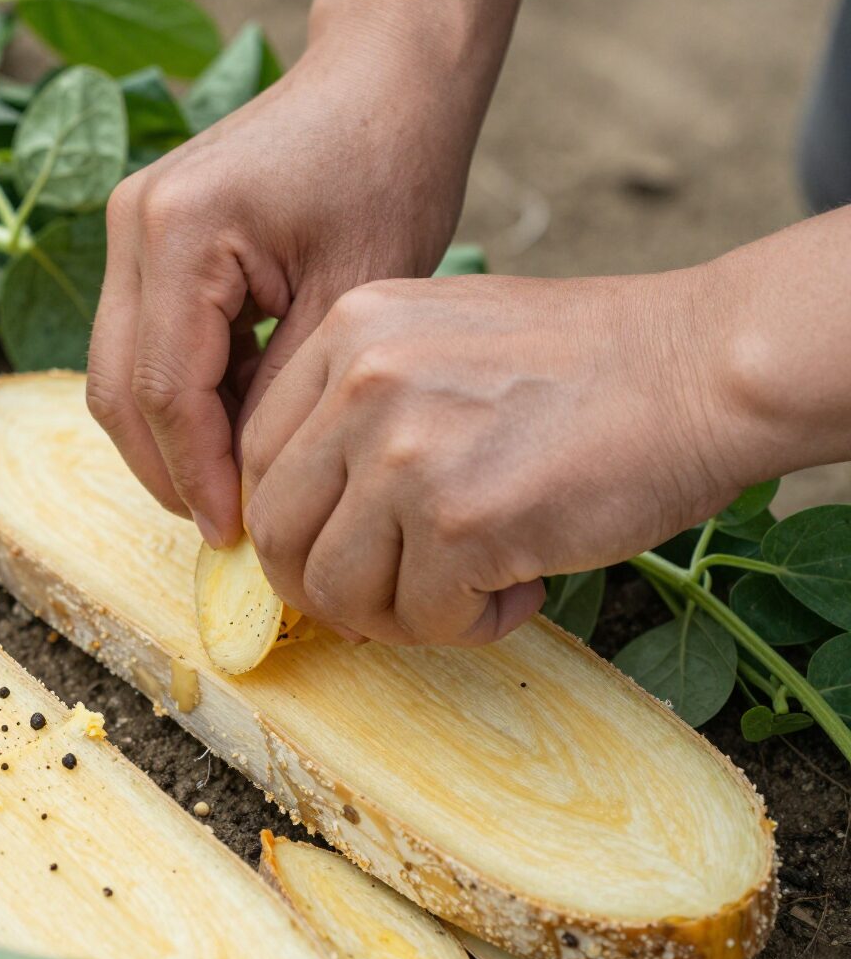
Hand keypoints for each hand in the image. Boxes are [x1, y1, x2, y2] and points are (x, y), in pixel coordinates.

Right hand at [85, 23, 481, 548]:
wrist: (383, 74)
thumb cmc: (389, 164)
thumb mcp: (353, 296)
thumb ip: (284, 395)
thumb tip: (247, 488)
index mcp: (178, 231)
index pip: (161, 391)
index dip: (197, 476)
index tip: (238, 537)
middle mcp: (131, 224)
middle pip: (114, 388)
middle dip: (168, 469)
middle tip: (230, 527)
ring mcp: (130, 225)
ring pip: (118, 370)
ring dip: (172, 435)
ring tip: (242, 481)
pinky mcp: (147, 234)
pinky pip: (145, 339)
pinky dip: (185, 392)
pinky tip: (243, 419)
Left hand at [240, 271, 749, 645]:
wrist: (703, 368)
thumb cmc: (583, 365)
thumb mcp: (440, 339)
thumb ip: (360, 408)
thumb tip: (308, 518)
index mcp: (347, 331)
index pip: (255, 458)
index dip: (291, 524)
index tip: (334, 553)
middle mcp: (361, 384)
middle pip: (277, 532)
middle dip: (329, 587)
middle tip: (393, 596)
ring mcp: (404, 452)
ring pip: (335, 589)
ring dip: (397, 616)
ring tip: (468, 592)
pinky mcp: (460, 521)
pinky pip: (420, 618)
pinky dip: (466, 627)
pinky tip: (519, 590)